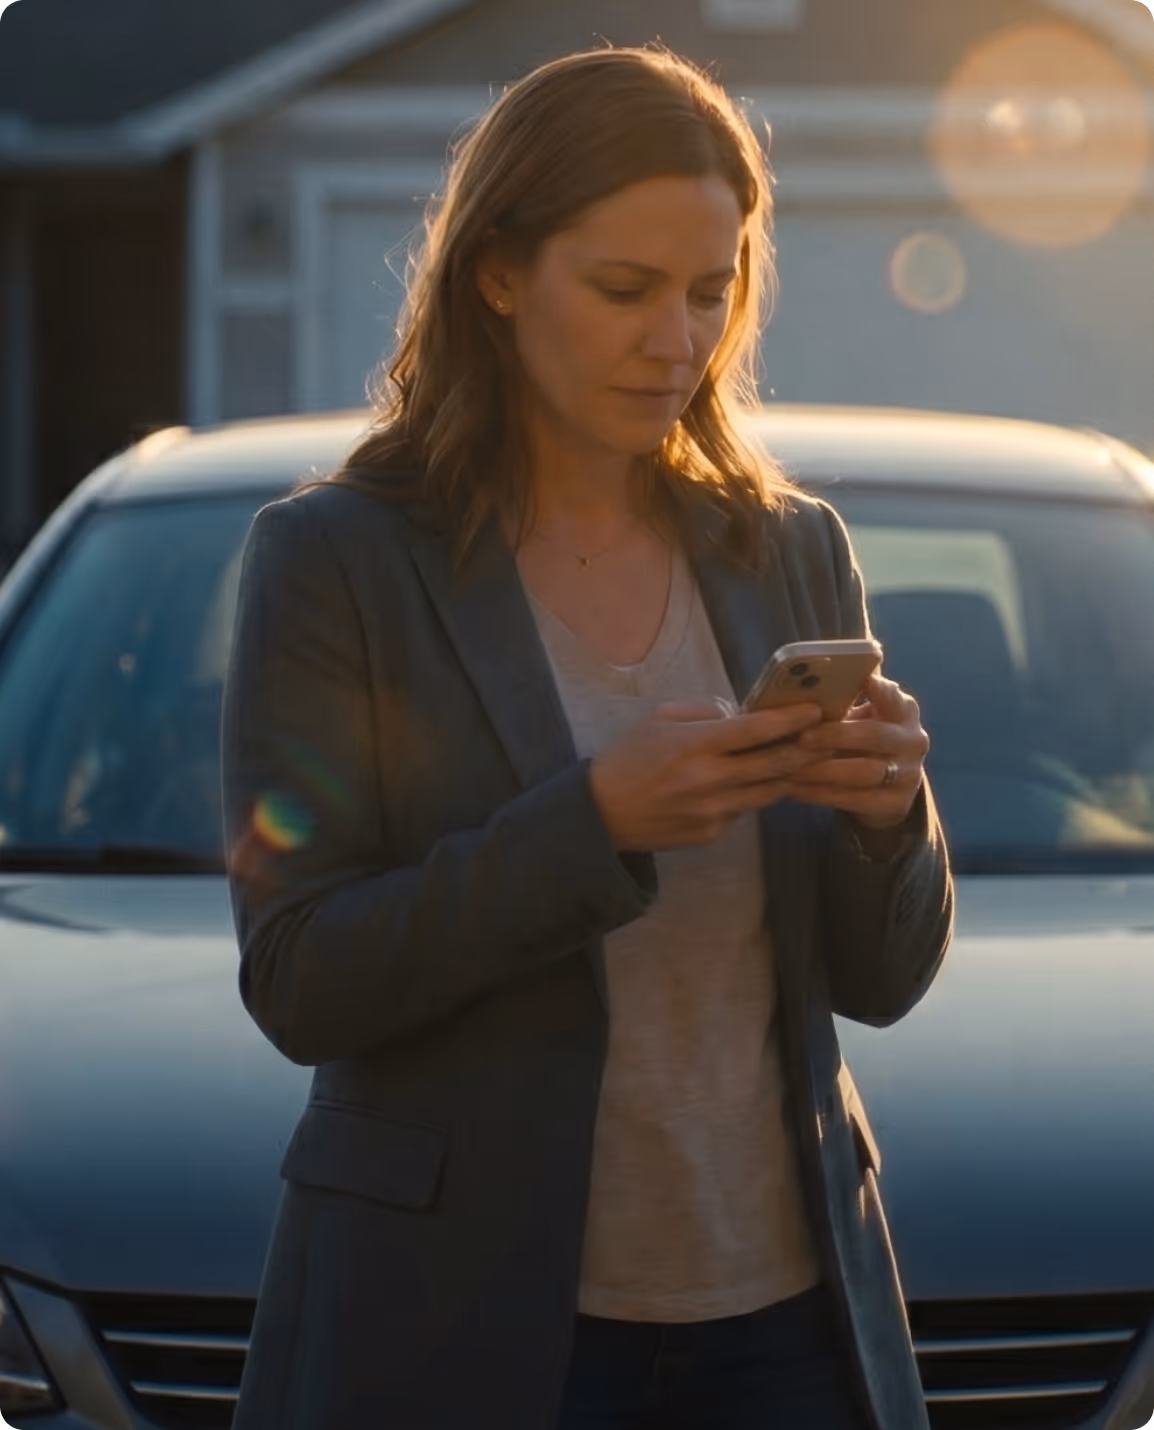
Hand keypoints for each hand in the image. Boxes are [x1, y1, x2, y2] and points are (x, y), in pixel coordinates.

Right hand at [590, 700, 825, 851]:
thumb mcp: (658, 719)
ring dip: (787, 775)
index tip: (814, 710)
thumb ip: (703, 712)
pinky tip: (748, 785)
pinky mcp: (711, 833)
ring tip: (802, 760)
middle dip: (806, 749)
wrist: (600, 814)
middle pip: (775, 764)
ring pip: (769, 792)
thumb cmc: (627, 759)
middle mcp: (709, 780)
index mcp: (695, 745)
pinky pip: (743, 811)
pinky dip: (751, 796)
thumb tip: (741, 714)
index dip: (790, 719)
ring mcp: (713, 811)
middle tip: (826, 737)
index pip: (756, 729)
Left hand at [780, 674, 928, 829]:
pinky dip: (820, 794)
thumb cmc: (862, 739)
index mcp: (903, 711)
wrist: (887, 787)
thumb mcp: (860, 718)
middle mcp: (913, 740)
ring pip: (863, 773)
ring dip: (821, 771)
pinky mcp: (896, 804)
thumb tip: (805, 680)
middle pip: (875, 735)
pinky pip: (854, 800)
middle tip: (801, 738)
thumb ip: (842, 701)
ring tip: (788, 768)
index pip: (894, 696)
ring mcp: (909, 775)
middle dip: (835, 735)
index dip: (880, 690)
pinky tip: (794, 789)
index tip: (864, 680)